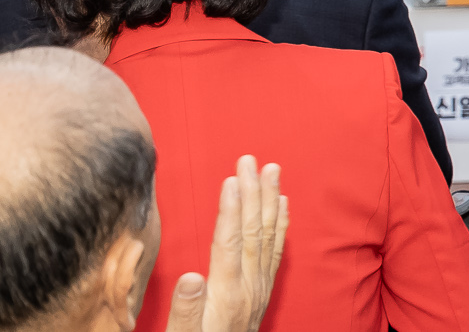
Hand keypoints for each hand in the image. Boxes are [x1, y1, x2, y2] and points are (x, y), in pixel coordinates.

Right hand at [166, 156, 286, 331]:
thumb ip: (185, 310)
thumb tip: (190, 277)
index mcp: (226, 294)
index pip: (230, 243)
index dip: (231, 209)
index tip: (232, 179)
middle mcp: (248, 286)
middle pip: (251, 232)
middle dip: (252, 192)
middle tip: (250, 159)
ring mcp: (259, 286)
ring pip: (266, 235)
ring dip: (269, 200)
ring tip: (272, 170)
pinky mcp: (262, 289)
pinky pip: (276, 250)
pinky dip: (280, 224)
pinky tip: (283, 204)